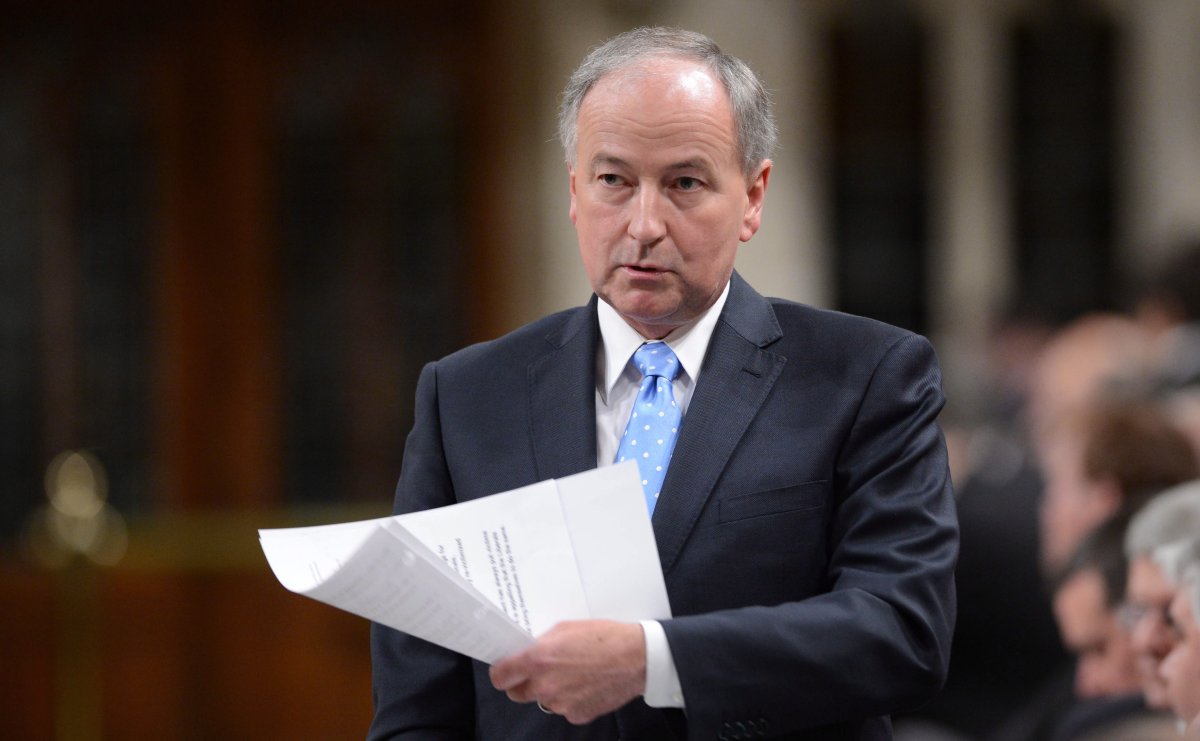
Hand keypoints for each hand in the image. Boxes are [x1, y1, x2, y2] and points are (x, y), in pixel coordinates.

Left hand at [489, 620, 645, 723]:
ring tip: (572, 674)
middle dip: (523, 683)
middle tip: (538, 671)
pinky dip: (570, 699)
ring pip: (543, 701)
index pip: (500, 677)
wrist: (637, 658)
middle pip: (516, 693)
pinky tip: (585, 684)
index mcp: (538, 660)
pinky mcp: (577, 715)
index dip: (502, 672)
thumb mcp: (566, 628)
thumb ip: (541, 643)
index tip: (506, 668)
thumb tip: (528, 652)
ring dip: (549, 690)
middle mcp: (545, 686)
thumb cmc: (604, 637)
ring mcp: (561, 704)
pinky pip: (564, 708)